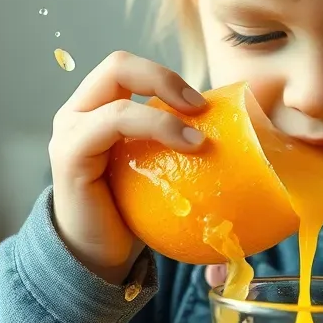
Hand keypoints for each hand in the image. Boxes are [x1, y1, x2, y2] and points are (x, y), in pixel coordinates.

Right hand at [49, 50, 206, 284]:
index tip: (204, 105)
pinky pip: (112, 122)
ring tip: (199, 140)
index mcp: (96, 110)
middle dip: (164, 76)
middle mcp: (78, 113)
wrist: (97, 258)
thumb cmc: (134, 215)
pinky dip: (155, 125)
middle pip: (118, 64)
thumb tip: (252, 142)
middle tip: (199, 107)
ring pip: (117, 88)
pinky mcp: (70, 154)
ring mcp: (70, 131)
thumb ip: (185, 151)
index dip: (167, 76)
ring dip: (166, 107)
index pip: (128, 69)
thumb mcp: (161, 174)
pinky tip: (187, 147)